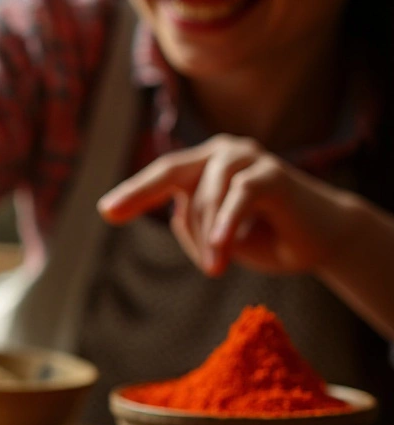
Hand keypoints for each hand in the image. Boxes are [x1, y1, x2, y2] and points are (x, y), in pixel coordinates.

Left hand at [96, 134, 358, 276]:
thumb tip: (177, 211)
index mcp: (204, 166)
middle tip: (111, 214)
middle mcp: (222, 153)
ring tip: (214, 268)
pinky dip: (226, 224)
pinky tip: (219, 250)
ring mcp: (248, 158)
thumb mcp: (214, 237)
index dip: (133, 193)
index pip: (162, 175)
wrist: (321, 242)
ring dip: (206, 235)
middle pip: (171, 170)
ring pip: (205, 194)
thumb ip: (191, 223)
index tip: (105, 212)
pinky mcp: (272, 173)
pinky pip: (239, 196)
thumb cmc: (263, 237)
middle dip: (138, 192)